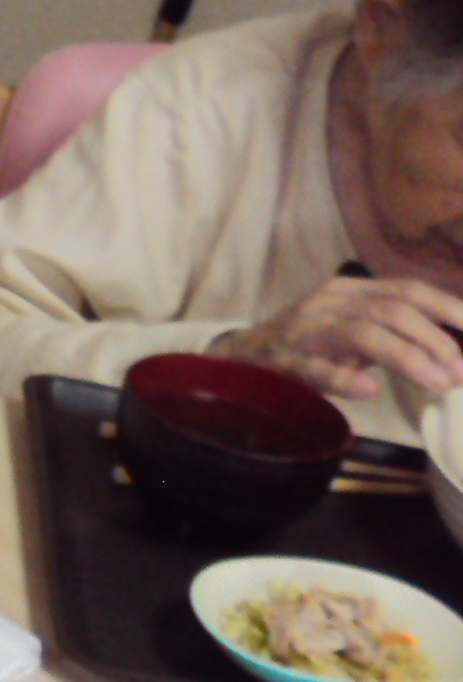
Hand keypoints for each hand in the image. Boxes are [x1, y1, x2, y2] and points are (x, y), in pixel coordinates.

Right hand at [212, 274, 462, 400]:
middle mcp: (330, 302)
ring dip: (406, 357)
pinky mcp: (285, 361)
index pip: (407, 291)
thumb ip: (391, 330)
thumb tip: (449, 351)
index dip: (447, 308)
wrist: (240, 356)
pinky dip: (345, 379)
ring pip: (363, 333)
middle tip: (460, 372)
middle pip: (392, 311)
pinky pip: (317, 368)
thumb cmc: (305, 344)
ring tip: (437, 383)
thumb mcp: (349, 326)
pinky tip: (368, 391)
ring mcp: (306, 331)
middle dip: (435, 340)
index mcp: (350, 291)